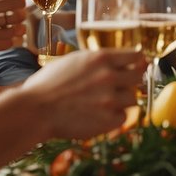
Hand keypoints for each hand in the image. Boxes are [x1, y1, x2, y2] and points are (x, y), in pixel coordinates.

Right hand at [19, 49, 144, 140]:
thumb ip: (96, 60)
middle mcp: (110, 76)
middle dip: (131, 81)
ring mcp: (111, 99)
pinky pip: (123, 117)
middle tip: (119, 87)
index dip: (137, 62)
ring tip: (102, 103)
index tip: (135, 66)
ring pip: (133, 98)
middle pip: (139, 76)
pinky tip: (98, 115)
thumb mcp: (72, 61)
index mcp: (101, 58)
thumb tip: (115, 61)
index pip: (137, 56)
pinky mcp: (109, 120)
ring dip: (122, 101)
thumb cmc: (47, 84)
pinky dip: (114, 117)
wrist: (35, 110)